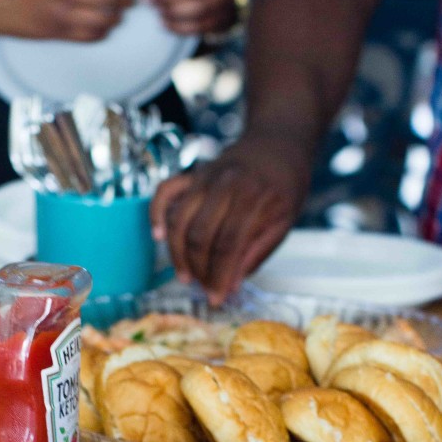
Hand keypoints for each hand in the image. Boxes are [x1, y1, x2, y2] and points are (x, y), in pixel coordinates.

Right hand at [150, 136, 309, 302]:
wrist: (277, 142)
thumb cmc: (285, 185)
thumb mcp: (285, 221)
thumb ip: (258, 251)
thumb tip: (233, 285)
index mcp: (254, 197)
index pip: (229, 245)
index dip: (220, 276)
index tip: (217, 298)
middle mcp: (225, 184)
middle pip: (200, 235)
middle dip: (199, 269)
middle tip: (203, 289)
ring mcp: (205, 177)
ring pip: (179, 220)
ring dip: (177, 253)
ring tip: (185, 276)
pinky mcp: (192, 173)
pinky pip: (165, 192)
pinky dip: (156, 213)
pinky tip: (157, 236)